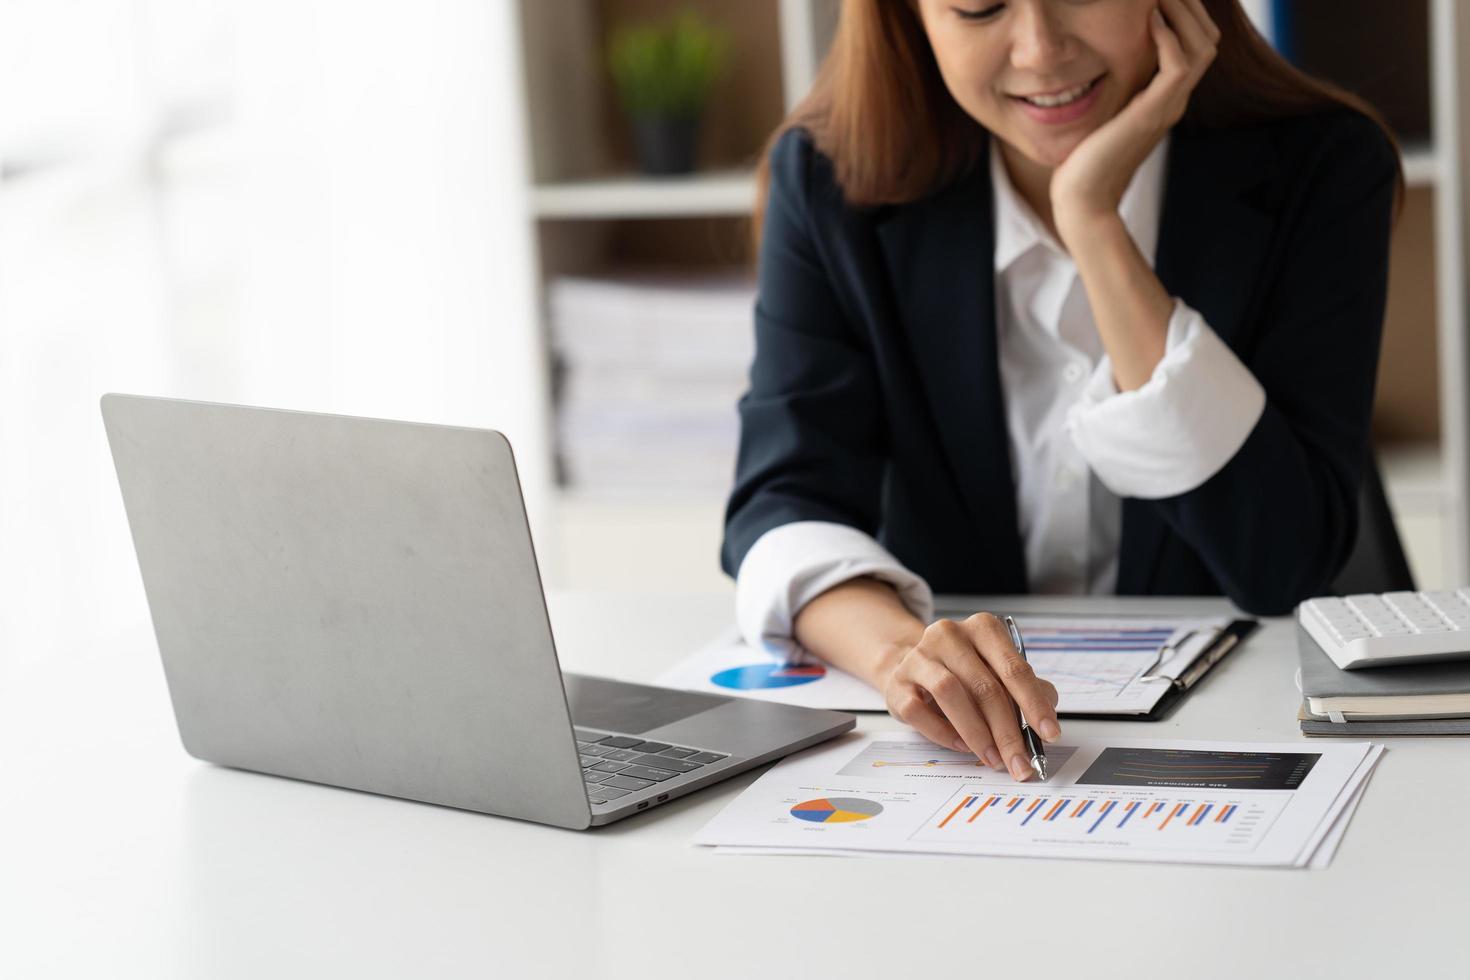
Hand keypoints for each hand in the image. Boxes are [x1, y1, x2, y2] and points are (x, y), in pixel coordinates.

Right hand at [880, 613, 1060, 781]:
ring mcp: (919, 656)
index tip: (1050, 734)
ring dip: (976, 733)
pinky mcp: (897, 682)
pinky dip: (943, 733)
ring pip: (950, 694)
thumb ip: (1027, 690)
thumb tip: (1047, 718)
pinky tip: (960, 745)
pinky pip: (919, 711)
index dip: (1034, 705)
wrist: (910, 665)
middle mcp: (949, 635)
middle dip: (1007, 732)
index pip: (1015, 668)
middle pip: (985, 686)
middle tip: (1020, 762)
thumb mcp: (996, 672)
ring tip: (992, 758)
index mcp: (982, 628)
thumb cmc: (963, 671)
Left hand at [1051, 0, 1219, 243]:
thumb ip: (1115, 87)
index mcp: (1166, 98)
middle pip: (1207, 39)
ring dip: (1184, 12)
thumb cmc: (1084, 159)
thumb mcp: (1103, 111)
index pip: (1195, 44)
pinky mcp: (1151, 115)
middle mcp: (1174, 101)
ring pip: (1201, 47)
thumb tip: (1106, 59)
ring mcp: (1167, 108)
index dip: (1185, 13)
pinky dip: (1169, 37)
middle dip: (1190, 5)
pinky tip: (1149, 19)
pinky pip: (1178, 66)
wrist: (1081, 200)